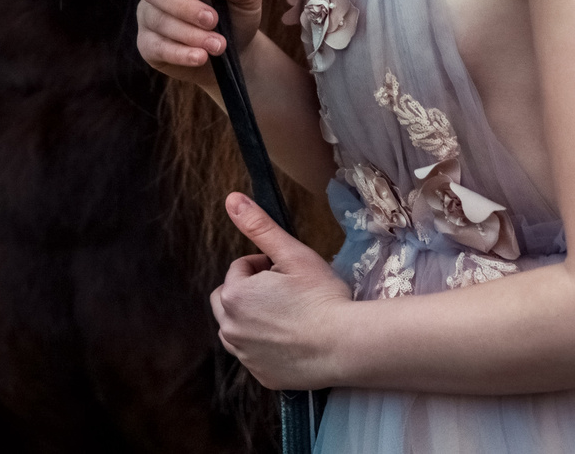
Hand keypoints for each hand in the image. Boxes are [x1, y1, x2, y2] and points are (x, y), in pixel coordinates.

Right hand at [135, 0, 262, 89]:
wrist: (234, 54)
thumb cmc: (236, 16)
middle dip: (184, 7)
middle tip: (214, 21)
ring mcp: (149, 17)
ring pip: (157, 20)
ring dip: (189, 34)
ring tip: (218, 45)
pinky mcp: (148, 45)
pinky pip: (155, 47)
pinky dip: (179, 53)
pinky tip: (199, 56)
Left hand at [210, 192, 354, 389]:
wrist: (345, 345)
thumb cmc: (322, 296)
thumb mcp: (293, 254)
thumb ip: (259, 226)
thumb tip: (232, 199)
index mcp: (234, 295)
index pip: (240, 269)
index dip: (264, 266)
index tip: (287, 273)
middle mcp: (230, 328)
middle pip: (229, 299)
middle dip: (249, 291)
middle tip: (284, 292)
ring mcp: (244, 356)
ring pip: (237, 328)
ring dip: (252, 318)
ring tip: (286, 315)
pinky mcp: (260, 376)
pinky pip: (254, 355)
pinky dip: (265, 346)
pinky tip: (291, 340)